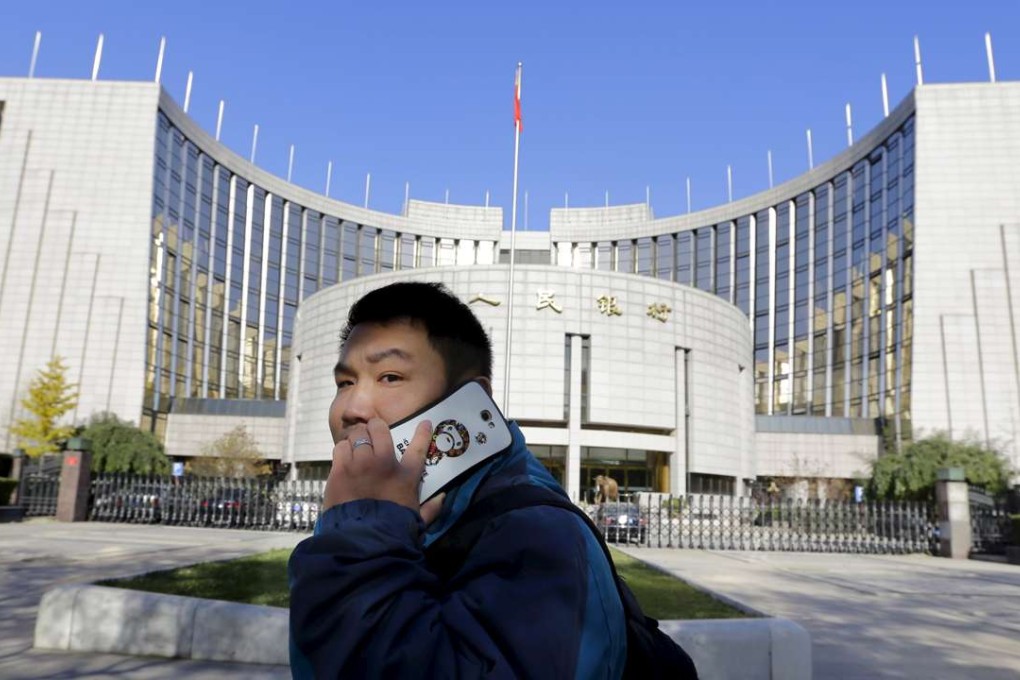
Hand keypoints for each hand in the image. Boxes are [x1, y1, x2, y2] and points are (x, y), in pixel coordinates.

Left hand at [323, 418, 444, 524]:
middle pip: (378, 429)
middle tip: (373, 434)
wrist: (363, 541)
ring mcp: (359, 464)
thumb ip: (432, 508)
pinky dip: (343, 450)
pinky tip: (345, 457)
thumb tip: (443, 497)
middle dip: (376, 427)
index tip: (424, 423)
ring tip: (356, 446)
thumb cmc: (393, 529)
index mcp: (405, 475)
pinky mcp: (340, 471)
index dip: (422, 433)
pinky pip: (340, 448)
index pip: (418, 448)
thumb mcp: (418, 520)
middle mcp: (383, 463)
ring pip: (356, 435)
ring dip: (358, 438)